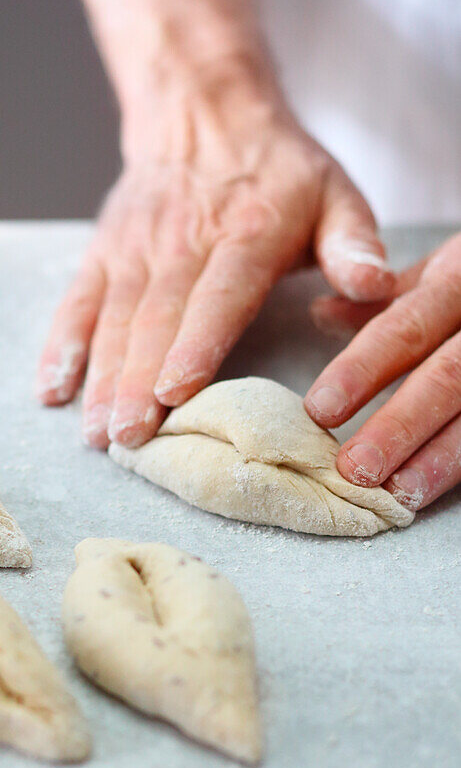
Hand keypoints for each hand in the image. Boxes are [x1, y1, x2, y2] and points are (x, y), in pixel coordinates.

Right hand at [37, 92, 392, 448]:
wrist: (203, 113)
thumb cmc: (276, 170)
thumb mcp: (334, 191)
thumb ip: (354, 242)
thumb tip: (375, 286)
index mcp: (245, 233)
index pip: (216, 295)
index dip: (193, 344)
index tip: (173, 392)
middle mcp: (181, 242)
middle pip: (156, 320)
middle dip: (137, 383)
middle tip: (127, 438)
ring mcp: (135, 250)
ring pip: (113, 319)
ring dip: (100, 377)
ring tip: (95, 431)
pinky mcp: (104, 254)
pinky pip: (77, 302)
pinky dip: (61, 345)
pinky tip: (50, 389)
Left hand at [305, 233, 460, 509]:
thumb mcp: (438, 272)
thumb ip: (384, 300)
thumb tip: (321, 313)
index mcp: (457, 280)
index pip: (405, 327)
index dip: (362, 369)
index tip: (320, 409)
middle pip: (447, 377)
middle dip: (400, 427)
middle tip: (355, 469)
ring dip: (441, 459)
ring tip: (400, 494)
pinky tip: (436, 488)